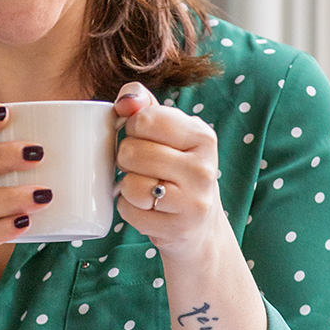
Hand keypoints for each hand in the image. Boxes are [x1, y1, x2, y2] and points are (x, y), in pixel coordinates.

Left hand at [113, 82, 224, 257]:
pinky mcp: (178, 229)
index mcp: (202, 136)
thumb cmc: (177, 169)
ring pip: (129, 184)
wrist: (200, 225)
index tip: (143, 139)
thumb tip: (125, 100)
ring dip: (127, 186)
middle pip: (131, 152)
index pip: (144, 119)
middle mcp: (203, 168)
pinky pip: (129, 211)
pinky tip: (147, 208)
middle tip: (142, 167)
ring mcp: (193, 201)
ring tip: (145, 187)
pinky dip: (129, 209)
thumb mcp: (170, 132)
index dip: (132, 128)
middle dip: (126, 159)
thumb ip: (143, 104)